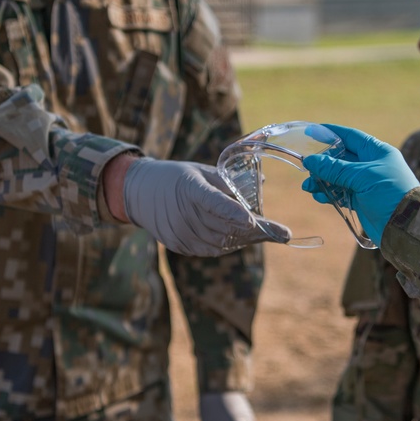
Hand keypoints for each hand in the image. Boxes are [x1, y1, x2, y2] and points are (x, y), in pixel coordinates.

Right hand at [122, 158, 290, 254]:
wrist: (139, 193)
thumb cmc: (176, 177)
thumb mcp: (200, 171)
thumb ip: (228, 181)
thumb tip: (262, 184)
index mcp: (189, 189)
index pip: (214, 203)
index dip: (234, 213)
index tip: (255, 220)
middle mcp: (183, 213)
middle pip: (224, 227)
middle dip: (256, 231)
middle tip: (281, 233)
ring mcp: (180, 233)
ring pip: (221, 242)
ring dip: (246, 240)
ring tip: (266, 235)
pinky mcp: (179, 245)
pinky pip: (211, 250)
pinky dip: (229, 245)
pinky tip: (242, 239)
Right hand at [301, 124, 418, 246]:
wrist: (406, 226)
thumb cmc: (390, 194)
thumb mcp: (362, 177)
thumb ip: (335, 169)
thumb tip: (310, 160)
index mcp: (377, 152)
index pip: (351, 137)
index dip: (332, 134)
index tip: (313, 132)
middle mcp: (372, 165)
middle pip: (341, 159)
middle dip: (323, 164)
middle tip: (306, 170)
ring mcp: (366, 184)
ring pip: (338, 178)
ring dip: (322, 181)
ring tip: (308, 187)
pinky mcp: (362, 201)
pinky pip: (341, 193)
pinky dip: (329, 194)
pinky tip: (319, 197)